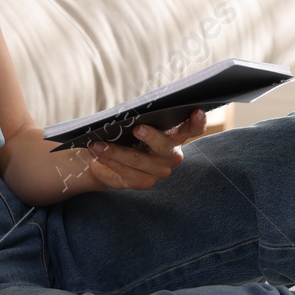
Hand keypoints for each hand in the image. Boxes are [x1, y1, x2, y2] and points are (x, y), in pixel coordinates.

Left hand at [85, 108, 207, 190]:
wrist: (107, 157)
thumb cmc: (125, 133)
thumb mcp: (132, 122)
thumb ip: (138, 117)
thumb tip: (128, 112)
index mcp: (176, 135)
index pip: (193, 128)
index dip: (196, 122)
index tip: (195, 111)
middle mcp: (172, 154)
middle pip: (163, 145)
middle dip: (151, 136)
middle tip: (137, 128)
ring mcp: (159, 170)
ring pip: (138, 159)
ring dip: (115, 150)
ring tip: (97, 143)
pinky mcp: (145, 182)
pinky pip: (126, 171)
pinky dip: (109, 160)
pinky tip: (97, 153)